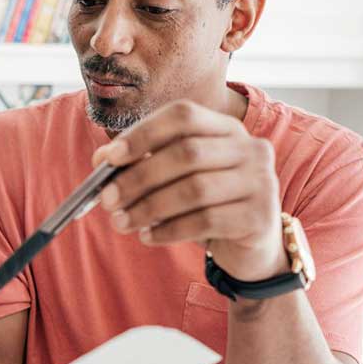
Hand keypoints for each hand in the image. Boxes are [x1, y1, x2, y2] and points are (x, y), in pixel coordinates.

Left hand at [93, 99, 285, 281]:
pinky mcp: (260, 217)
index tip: (109, 158)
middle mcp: (250, 148)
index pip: (183, 115)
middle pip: (187, 153)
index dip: (144, 134)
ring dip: (149, 208)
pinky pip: (206, 221)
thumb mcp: (175, 181)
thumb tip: (101, 160)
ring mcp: (261, 182)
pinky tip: (148, 237)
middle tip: (107, 200)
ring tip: (121, 223)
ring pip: (195, 189)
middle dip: (139, 177)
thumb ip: (142, 164)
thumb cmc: (206, 206)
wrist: (250, 248)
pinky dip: (169, 230)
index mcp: (226, 128)